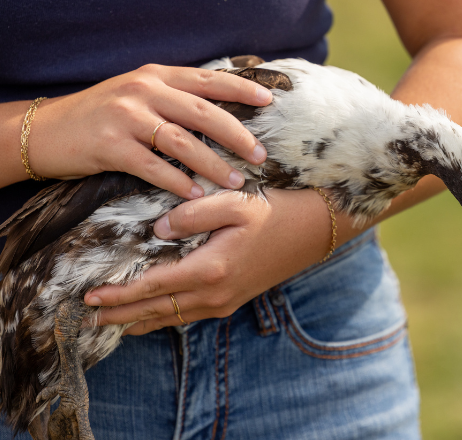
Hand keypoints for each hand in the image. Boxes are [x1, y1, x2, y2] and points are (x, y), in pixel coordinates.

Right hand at [31, 64, 272, 198]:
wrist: (45, 130)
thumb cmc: (100, 114)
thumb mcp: (137, 94)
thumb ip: (173, 96)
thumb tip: (220, 110)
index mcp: (155, 76)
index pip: (207, 79)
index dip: (241, 89)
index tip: (270, 100)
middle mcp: (144, 91)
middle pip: (202, 112)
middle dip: (237, 134)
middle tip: (260, 154)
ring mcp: (126, 117)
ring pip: (182, 141)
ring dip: (214, 164)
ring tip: (237, 181)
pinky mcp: (110, 146)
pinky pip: (154, 167)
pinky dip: (178, 181)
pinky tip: (197, 193)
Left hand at [84, 188, 334, 334]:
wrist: (313, 230)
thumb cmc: (275, 211)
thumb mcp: (235, 202)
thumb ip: (193, 213)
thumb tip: (158, 230)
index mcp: (211, 268)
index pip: (152, 287)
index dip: (118, 293)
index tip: (88, 295)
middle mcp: (214, 293)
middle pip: (155, 311)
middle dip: (119, 315)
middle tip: (85, 318)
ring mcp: (224, 302)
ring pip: (170, 319)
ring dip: (137, 321)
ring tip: (109, 323)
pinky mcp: (231, 301)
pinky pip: (186, 317)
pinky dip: (161, 319)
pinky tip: (149, 318)